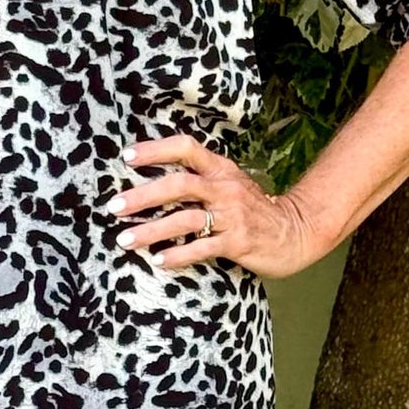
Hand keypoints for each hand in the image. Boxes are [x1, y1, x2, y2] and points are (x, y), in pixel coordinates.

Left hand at [104, 132, 326, 279]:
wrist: (294, 231)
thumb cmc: (253, 209)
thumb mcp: (229, 184)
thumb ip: (199, 179)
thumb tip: (153, 179)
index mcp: (220, 169)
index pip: (185, 148)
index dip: (155, 149)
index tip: (126, 157)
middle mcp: (224, 188)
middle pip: (178, 185)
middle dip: (142, 195)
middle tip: (114, 207)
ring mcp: (232, 215)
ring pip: (185, 219)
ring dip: (151, 230)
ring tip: (125, 239)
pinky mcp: (237, 242)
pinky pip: (201, 248)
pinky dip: (177, 255)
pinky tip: (158, 261)